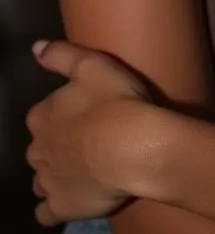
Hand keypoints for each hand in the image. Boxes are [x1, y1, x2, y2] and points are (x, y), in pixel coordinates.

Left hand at [26, 39, 153, 226]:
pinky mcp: (60, 206)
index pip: (44, 115)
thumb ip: (61, 55)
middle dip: (58, 146)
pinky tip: (73, 198)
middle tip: (91, 141)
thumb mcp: (93, 64)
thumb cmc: (115, 101)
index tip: (88, 113)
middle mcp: (37, 149)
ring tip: (86, 169)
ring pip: (42, 178)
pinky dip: (56, 205)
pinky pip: (47, 212)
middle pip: (42, 148)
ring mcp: (47, 181)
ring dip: (56, 175)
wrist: (132, 147)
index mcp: (42, 116)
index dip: (65, 114)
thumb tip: (35, 47)